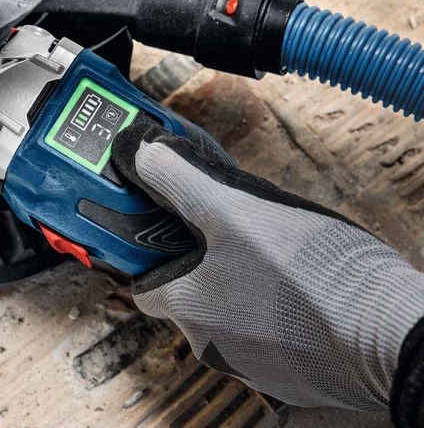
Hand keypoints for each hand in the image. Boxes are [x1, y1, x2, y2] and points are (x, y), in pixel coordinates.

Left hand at [112, 119, 423, 410]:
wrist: (388, 331)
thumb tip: (143, 154)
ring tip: (277, 263)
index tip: (170, 239)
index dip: (154, 261)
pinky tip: (304, 293)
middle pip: (191, 303)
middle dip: (206, 270)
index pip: (145, 290)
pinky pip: (272, 340)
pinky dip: (279, 317)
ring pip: (232, 321)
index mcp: (188, 308)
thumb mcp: (234, 208)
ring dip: (244, 293)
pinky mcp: (293, 377)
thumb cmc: (311, 273)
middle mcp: (211, 346)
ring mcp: (254, 367)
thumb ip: (182, 181)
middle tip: (235, 239)